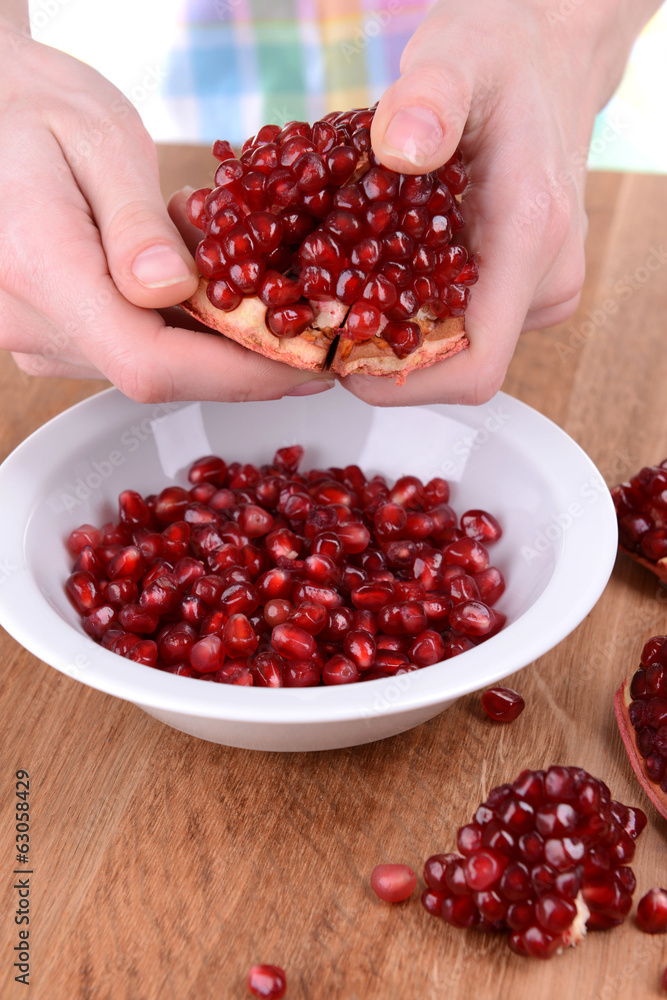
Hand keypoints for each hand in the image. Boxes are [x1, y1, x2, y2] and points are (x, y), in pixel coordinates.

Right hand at [0, 19, 332, 400]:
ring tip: (226, 258)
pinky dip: (184, 324)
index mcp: (38, 267)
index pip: (150, 362)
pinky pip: (135, 348)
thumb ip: (135, 222)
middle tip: (299, 307)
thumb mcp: (97, 138)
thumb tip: (173, 290)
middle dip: (241, 351)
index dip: (239, 375)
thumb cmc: (38, 108)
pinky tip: (196, 274)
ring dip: (213, 331)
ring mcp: (40, 337)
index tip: (306, 364)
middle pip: (159, 372)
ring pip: (153, 364)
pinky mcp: (56, 339)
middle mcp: (31, 321)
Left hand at [341, 0, 660, 405]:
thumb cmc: (506, 53)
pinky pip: (462, 317)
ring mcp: (538, 286)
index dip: (403, 383)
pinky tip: (380, 269)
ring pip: (455, 343)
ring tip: (343, 284)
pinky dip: (413, 306)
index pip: (474, 366)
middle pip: (455, 363)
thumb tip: (401, 148)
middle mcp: (544, 277)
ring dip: (395, 327)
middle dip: (384, 351)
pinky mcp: (522, 283)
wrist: (551, 54)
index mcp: (529, 237)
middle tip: (319, 312)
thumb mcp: (459, 55)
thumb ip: (430, 98)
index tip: (341, 360)